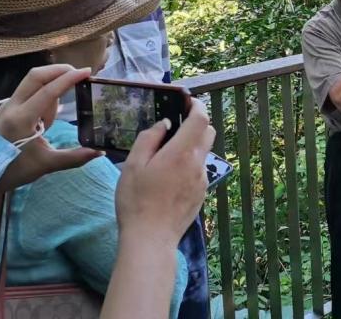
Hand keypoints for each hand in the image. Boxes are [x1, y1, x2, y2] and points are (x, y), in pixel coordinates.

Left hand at [0, 65, 102, 196]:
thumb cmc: (14, 170)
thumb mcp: (47, 164)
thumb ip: (75, 157)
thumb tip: (101, 151)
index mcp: (22, 119)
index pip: (48, 90)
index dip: (69, 79)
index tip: (87, 72)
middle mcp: (13, 106)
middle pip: (36, 75)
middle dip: (59, 70)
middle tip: (79, 75)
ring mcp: (8, 105)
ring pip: (33, 82)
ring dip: (51, 86)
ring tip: (53, 119)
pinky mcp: (9, 107)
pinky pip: (30, 91)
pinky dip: (43, 95)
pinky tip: (45, 120)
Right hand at [115, 97, 215, 247]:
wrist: (150, 240)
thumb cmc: (136, 201)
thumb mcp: (133, 165)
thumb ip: (149, 138)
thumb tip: (164, 124)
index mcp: (182, 152)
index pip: (201, 118)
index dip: (197, 105)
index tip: (187, 101)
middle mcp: (197, 164)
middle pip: (208, 132)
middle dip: (196, 123)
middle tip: (176, 125)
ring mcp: (202, 180)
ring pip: (203, 152)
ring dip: (191, 146)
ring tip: (166, 155)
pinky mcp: (201, 194)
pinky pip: (198, 170)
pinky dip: (188, 164)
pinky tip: (169, 177)